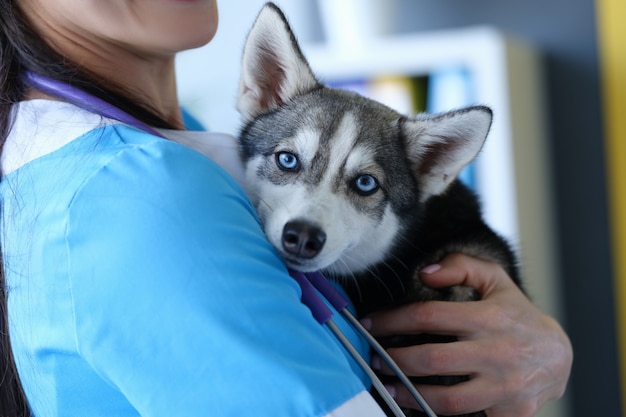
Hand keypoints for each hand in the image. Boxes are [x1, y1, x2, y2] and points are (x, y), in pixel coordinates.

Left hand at [362, 253, 571, 416]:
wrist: (558, 356)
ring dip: (409, 394)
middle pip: (432, 359)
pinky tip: (417, 407)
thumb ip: (461, 267)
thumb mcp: (496, 281)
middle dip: (394, 360)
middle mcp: (498, 352)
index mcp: (490, 317)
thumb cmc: (517, 315)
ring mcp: (505, 386)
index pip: (429, 316)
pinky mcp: (511, 412)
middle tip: (373, 358)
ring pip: (446, 398)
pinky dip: (437, 414)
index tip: (369, 324)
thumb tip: (424, 273)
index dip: (393, 320)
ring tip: (388, 386)